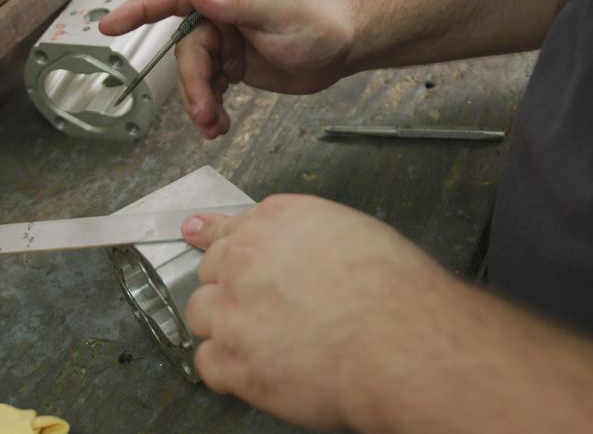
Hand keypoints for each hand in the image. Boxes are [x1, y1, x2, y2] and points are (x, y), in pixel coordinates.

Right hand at [99, 0, 358, 138]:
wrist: (346, 44)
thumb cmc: (322, 15)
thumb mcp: (281, 7)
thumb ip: (239, 2)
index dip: (140, 10)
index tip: (111, 25)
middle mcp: (221, 11)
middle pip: (188, 49)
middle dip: (193, 84)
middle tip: (204, 110)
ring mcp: (227, 39)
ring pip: (197, 73)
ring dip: (201, 101)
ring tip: (213, 125)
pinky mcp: (235, 64)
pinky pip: (212, 87)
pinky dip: (212, 108)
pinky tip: (219, 124)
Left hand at [180, 194, 452, 429]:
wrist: (398, 342)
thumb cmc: (394, 293)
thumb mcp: (357, 235)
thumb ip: (311, 240)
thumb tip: (304, 258)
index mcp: (277, 221)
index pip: (229, 227)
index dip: (212, 237)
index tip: (193, 233)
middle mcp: (245, 258)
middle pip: (211, 272)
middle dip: (232, 290)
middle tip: (264, 311)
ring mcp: (232, 310)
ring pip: (201, 315)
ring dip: (225, 328)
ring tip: (265, 343)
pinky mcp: (231, 360)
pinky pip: (207, 363)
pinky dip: (227, 370)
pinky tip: (257, 370)